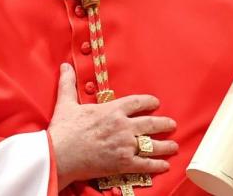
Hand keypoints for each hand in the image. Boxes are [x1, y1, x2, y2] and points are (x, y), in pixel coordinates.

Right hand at [47, 63, 177, 189]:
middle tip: (172, 124)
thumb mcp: (66, 103)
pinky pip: (145, 164)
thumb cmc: (63, 129)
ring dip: (165, 146)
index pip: (137, 102)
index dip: (149, 102)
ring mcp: (125, 145)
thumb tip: (66, 66)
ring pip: (152, 145)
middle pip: (150, 123)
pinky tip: (164, 165)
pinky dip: (156, 165)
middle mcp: (123, 126)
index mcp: (112, 110)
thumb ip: (69, 84)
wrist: (58, 154)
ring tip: (174, 146)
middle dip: (164, 124)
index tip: (156, 103)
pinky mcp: (122, 163)